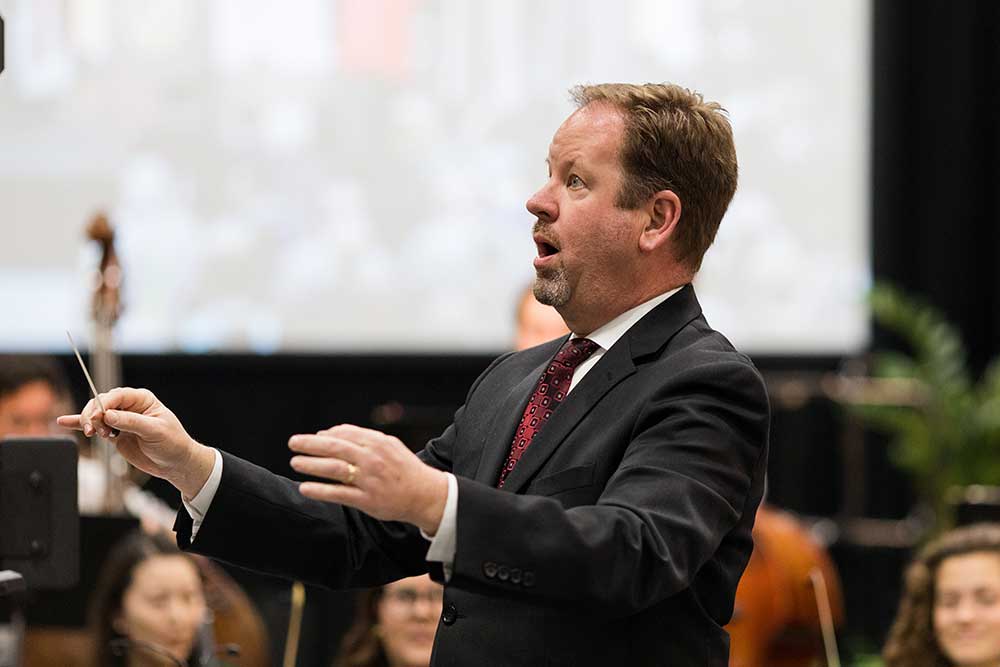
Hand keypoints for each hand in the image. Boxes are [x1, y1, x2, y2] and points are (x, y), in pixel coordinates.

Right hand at [57, 387, 215, 499]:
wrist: (176, 463)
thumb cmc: (172, 443)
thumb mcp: (155, 431)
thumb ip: (131, 422)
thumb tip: (109, 415)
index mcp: (142, 399)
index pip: (117, 396)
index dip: (103, 404)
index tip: (97, 417)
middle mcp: (129, 407)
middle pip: (101, 404)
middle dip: (92, 415)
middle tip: (91, 430)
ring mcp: (121, 420)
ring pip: (96, 415)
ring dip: (89, 423)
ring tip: (91, 433)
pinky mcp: (115, 434)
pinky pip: (95, 427)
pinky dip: (79, 425)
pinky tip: (64, 421)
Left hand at [288, 424, 447, 534]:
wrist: (425, 495)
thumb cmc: (404, 468)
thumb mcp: (389, 446)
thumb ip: (364, 438)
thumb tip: (332, 433)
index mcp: (378, 443)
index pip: (346, 434)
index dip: (326, 434)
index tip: (313, 438)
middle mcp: (373, 459)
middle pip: (336, 448)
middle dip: (311, 444)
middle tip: (293, 443)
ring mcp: (369, 480)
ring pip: (334, 469)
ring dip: (311, 465)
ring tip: (295, 462)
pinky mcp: (367, 500)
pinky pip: (339, 494)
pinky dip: (320, 490)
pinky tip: (305, 488)